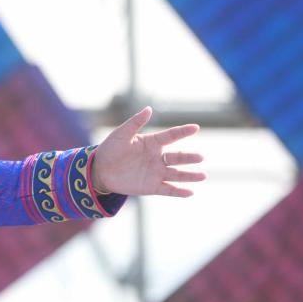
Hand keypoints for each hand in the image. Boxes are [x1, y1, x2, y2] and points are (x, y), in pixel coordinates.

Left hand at [90, 106, 204, 197]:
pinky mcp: (151, 186)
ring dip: (189, 176)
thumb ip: (135, 122)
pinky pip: (168, 189)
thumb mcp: (121, 134)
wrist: (99, 170)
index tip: (195, 127)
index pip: (171, 136)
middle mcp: (157, 158)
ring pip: (176, 174)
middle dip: (189, 158)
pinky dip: (178, 192)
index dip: (183, 132)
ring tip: (203, 175)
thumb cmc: (110, 149)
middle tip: (200, 157)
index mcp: (152, 143)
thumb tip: (149, 109)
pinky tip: (190, 192)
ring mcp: (155, 173)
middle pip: (177, 157)